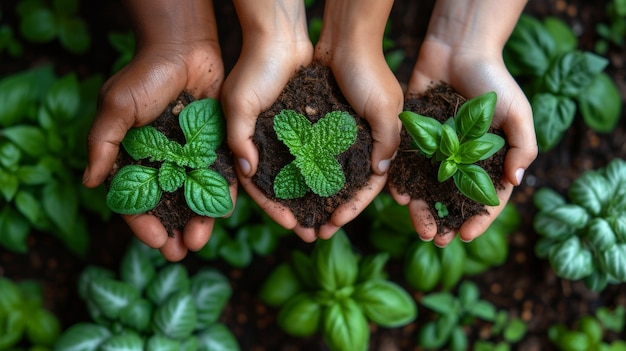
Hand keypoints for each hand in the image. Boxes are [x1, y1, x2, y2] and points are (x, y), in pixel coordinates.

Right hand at [82, 0, 228, 260]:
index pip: (136, 199)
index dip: (142, 223)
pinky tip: (222, 214)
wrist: (184, 49)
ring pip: (195, 198)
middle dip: (173, 231)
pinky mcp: (217, 147)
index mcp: (136, 159)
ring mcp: (192, 157)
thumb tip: (89, 182)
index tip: (154, 240)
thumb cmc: (145, 76)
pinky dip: (221, 195)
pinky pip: (220, 176)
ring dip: (198, 221)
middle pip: (168, 206)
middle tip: (179, 253)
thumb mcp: (117, 107)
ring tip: (199, 241)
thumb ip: (103, 143)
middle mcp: (164, 163)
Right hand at [221, 0, 315, 240]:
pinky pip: (321, 155)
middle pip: (285, 189)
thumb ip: (238, 138)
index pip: (260, 188)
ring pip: (305, 176)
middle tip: (315, 234)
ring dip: (318, 198)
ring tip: (333, 218)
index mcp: (248, 146)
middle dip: (299, 212)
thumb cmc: (254, 68)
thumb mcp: (238, 103)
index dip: (274, 210)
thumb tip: (247, 172)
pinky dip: (330, 172)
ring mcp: (291, 137)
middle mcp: (269, 146)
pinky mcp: (309, 125)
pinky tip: (343, 188)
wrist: (281, 36)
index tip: (291, 226)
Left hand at [307, 0, 401, 238]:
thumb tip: (379, 173)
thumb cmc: (369, 72)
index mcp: (381, 145)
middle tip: (313, 233)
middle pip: (344, 187)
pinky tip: (286, 189)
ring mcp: (339, 137)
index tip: (334, 224)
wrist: (344, 39)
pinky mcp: (319, 126)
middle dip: (329, 211)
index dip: (352, 208)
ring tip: (296, 218)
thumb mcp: (386, 108)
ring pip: (324, 177)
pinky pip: (308, 156)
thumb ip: (387, 141)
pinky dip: (299, 174)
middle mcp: (360, 145)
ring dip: (312, 198)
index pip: (368, 187)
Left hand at [393, 3, 536, 245]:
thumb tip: (515, 182)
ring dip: (420, 208)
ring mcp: (436, 151)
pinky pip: (406, 165)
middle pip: (451, 199)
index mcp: (488, 160)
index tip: (464, 236)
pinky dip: (402, 181)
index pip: (485, 198)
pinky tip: (398, 194)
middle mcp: (460, 160)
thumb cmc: (494, 80)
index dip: (477, 219)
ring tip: (415, 223)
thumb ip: (521, 147)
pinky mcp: (415, 138)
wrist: (458, 49)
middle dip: (443, 221)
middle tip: (434, 240)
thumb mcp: (518, 113)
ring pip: (426, 188)